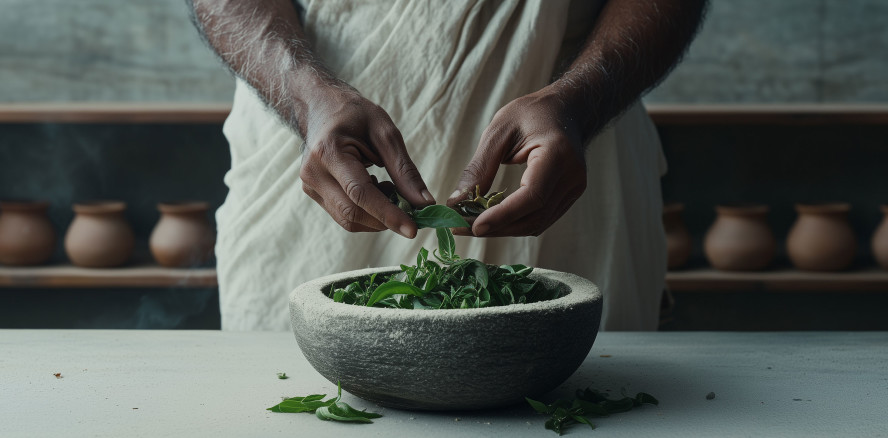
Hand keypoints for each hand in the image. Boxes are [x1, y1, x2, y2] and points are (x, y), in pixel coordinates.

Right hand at [299, 88, 434, 237]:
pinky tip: (375, 189)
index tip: (413, 230)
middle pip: (352, 213)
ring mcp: (310, 186)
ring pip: (347, 219)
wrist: (320, 107)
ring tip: (389, 189)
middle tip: (411, 208)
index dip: (388, 215)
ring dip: (377, 216)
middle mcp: (313, 173)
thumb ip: (404, 170)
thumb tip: (424, 203)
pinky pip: (343, 214)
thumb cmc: (355, 114)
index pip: (360, 193)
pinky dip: (367, 211)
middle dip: (386, 219)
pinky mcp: (313, 193)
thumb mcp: (386, 133)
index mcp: (329, 151)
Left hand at [446, 89, 586, 236]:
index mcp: (557, 153)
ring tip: (471, 225)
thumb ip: (480, 167)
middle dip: (497, 228)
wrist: (565, 109)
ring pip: (537, 224)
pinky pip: (541, 219)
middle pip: (534, 216)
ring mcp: (574, 188)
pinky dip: (515, 223)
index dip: (503, 215)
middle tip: (461, 228)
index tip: (474, 227)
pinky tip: (493, 219)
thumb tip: (457, 202)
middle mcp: (572, 176)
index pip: (532, 195)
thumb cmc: (531, 113)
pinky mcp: (570, 196)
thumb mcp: (499, 130)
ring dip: (504, 229)